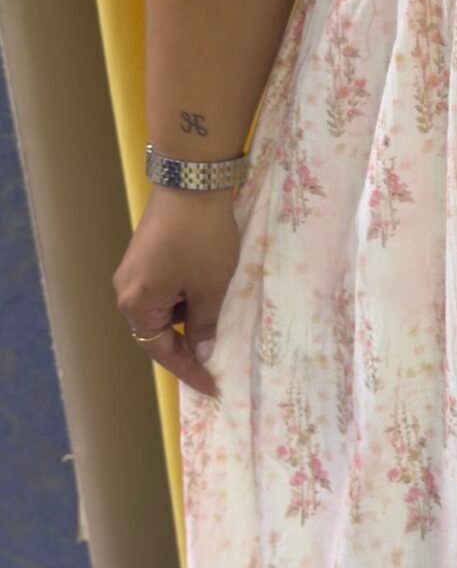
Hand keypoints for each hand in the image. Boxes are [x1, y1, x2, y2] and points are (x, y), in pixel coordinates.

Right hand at [113, 188, 240, 398]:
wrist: (191, 181)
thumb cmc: (200, 238)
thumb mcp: (210, 287)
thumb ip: (204, 325)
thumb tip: (203, 353)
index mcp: (137, 304)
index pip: (161, 351)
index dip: (189, 370)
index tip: (213, 386)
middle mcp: (127, 290)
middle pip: (156, 332)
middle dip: (186, 346)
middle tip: (217, 361)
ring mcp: (134, 271)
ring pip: (162, 310)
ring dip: (188, 320)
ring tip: (219, 326)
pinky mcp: (145, 255)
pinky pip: (164, 290)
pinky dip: (185, 299)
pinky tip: (209, 298)